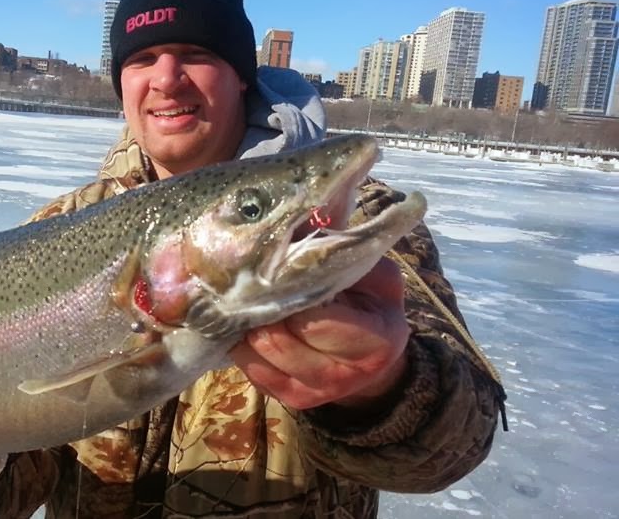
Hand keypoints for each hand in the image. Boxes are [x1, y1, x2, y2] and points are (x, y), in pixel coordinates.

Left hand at [230, 257, 409, 410]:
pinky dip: (243, 341)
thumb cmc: (370, 304)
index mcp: (375, 343)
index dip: (293, 293)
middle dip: (265, 307)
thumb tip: (303, 220)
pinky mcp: (284, 399)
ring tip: (254, 299)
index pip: (316, 322)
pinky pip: (248, 368)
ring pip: (257, 353)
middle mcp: (342, 376)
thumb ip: (346, 253)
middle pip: (279, 340)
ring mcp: (311, 393)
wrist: (371, 357)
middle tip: (257, 281)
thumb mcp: (374, 275)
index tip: (282, 269)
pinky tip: (253, 322)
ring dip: (250, 323)